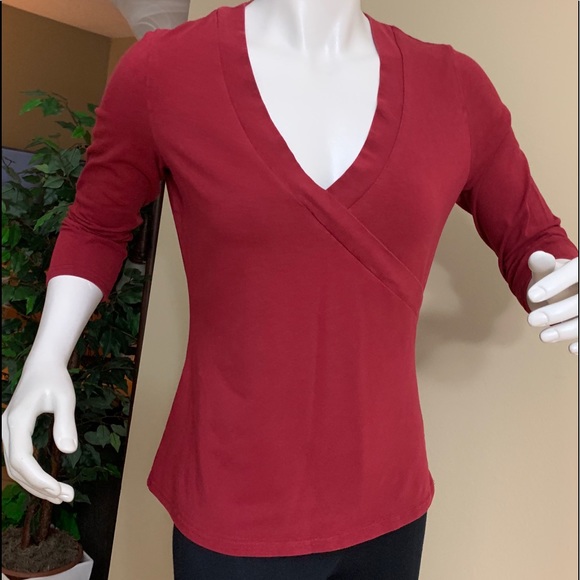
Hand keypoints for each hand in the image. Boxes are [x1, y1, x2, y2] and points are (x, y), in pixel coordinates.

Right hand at [2, 359, 77, 503]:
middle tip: (66, 497)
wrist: (42, 366)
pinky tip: (49, 483)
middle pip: (15, 468)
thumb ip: (66, 423)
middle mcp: (5, 428)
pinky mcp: (12, 434)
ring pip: (14, 467)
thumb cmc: (55, 379)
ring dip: (35, 484)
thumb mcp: (65, 398)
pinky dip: (32, 474)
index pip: (21, 459)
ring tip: (61, 495)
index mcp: (17, 420)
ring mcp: (6, 432)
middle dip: (39, 486)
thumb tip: (70, 451)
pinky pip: (18, 460)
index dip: (38, 479)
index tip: (59, 490)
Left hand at [527, 251, 577, 354]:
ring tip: (543, 336)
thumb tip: (536, 256)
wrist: (563, 289)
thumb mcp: (546, 271)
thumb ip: (542, 265)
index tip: (531, 296)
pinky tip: (570, 349)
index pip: (573, 273)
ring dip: (567, 330)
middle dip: (556, 312)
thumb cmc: (554, 278)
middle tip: (531, 320)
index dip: (555, 284)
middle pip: (579, 301)